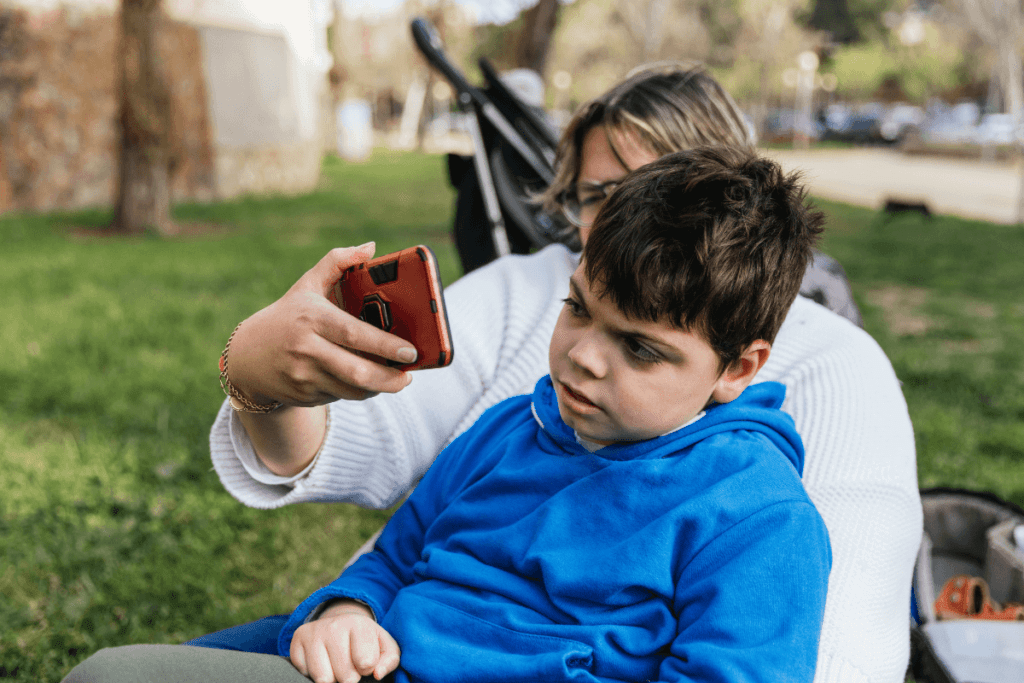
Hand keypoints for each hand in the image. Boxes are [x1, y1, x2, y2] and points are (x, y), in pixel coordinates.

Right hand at [227, 243, 418, 405]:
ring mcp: (304, 375)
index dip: (384, 345)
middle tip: (409, 374)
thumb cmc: (288, 316)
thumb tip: (370, 248)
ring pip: (353, 390)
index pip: (353, 333)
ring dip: (379, 387)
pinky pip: (342, 397)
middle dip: (389, 378)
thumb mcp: (307, 285)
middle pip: (356, 370)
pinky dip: (360, 392)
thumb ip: (337, 262)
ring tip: (396, 379)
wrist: (248, 357)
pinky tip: (370, 383)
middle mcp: (306, 348)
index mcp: (312, 317)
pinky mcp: (304, 395)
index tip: (410, 351)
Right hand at [290, 601, 400, 682]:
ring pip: (323, 678)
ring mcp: (313, 632)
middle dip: (349, 676)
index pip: (366, 664)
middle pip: (345, 676)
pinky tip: (321, 661)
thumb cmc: (366, 642)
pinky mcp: (296, 640)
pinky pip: (304, 674)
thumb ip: (389, 661)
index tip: (365, 659)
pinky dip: (313, 674)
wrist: (340, 625)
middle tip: (349, 663)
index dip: (367, 668)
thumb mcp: (385, 647)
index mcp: (359, 624)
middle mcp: (334, 625)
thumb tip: (377, 674)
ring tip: (336, 664)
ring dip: (332, 678)